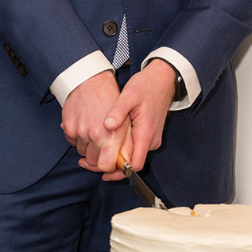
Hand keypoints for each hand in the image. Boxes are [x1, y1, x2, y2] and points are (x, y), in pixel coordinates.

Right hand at [62, 70, 128, 175]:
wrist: (90, 81)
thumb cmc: (111, 99)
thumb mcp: (126, 121)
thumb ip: (126, 145)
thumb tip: (124, 163)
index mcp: (111, 137)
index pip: (106, 167)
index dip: (108, 168)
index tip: (110, 162)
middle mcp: (94, 137)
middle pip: (92, 162)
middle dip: (98, 158)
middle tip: (101, 147)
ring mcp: (79, 133)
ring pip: (82, 153)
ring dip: (88, 148)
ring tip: (94, 132)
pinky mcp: (68, 128)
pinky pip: (73, 142)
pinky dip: (78, 138)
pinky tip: (85, 126)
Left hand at [100, 59, 176, 177]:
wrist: (163, 80)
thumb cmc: (146, 86)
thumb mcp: (129, 94)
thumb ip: (118, 111)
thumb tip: (107, 125)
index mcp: (146, 133)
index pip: (134, 165)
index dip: (119, 172)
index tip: (102, 172)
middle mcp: (150, 140)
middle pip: (131, 164)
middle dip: (111, 167)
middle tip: (88, 163)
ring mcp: (150, 138)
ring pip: (132, 156)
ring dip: (115, 158)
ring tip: (93, 153)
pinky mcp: (148, 135)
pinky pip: (134, 148)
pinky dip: (120, 150)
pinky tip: (105, 144)